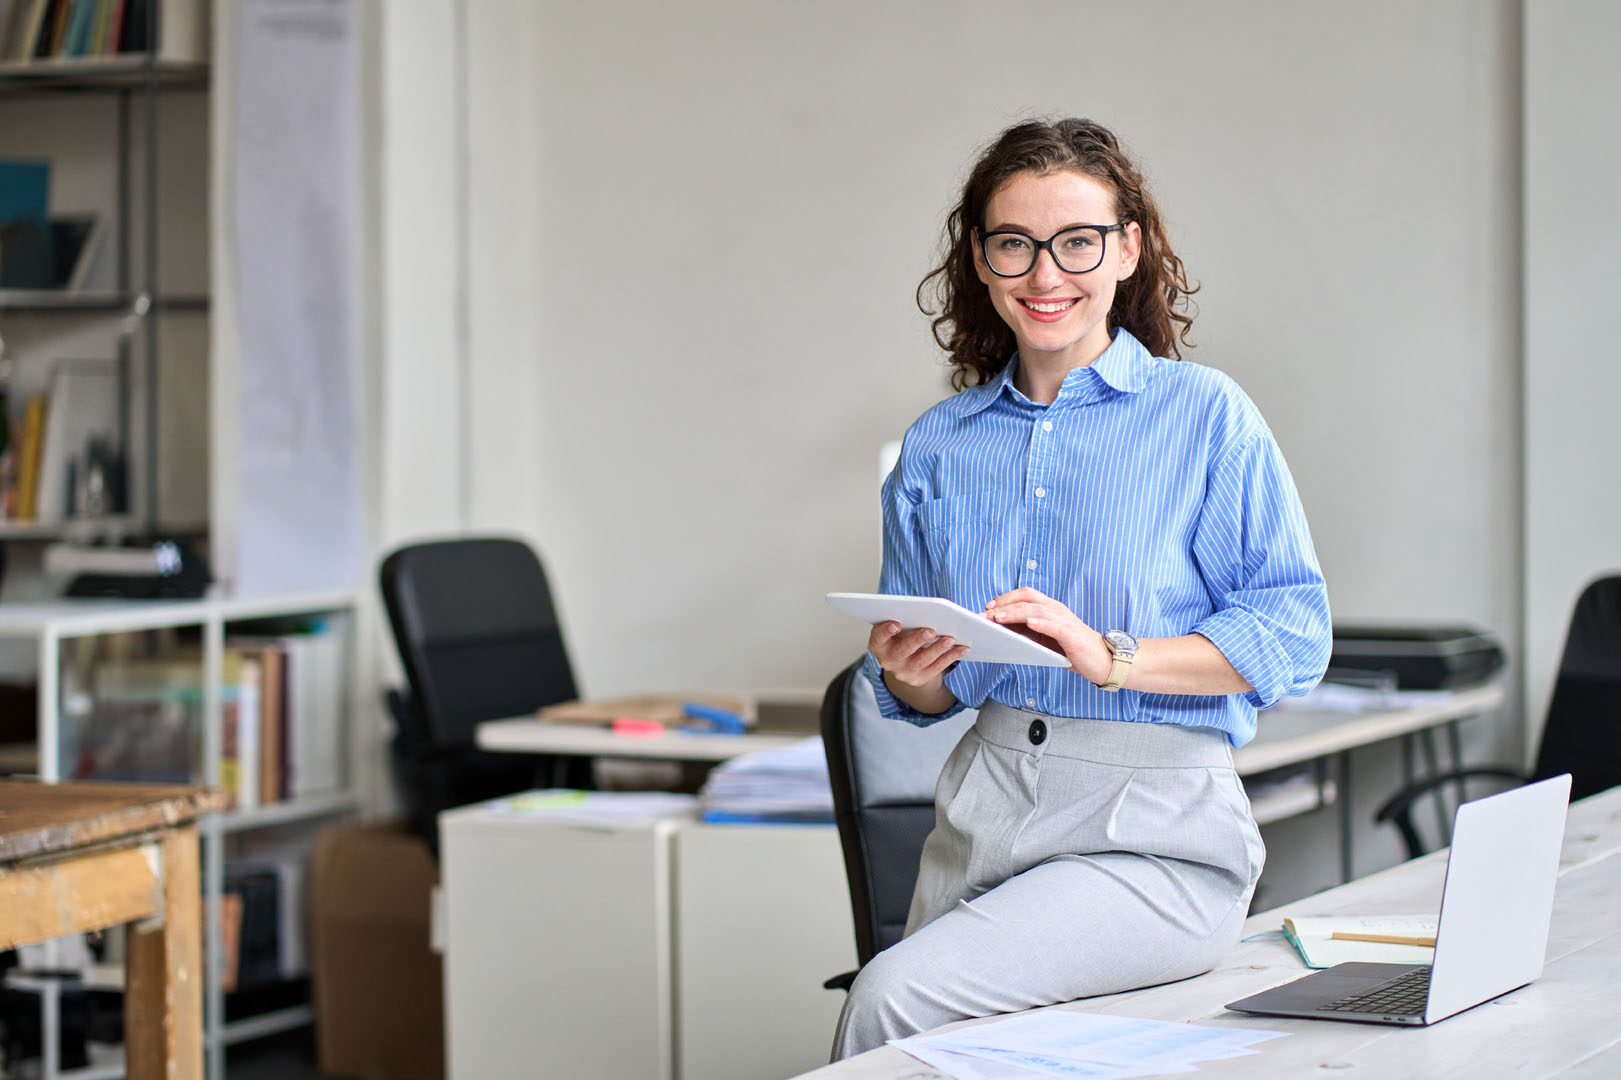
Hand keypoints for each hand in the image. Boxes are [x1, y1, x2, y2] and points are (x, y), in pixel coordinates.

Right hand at [868, 621, 969, 688]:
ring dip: (937, 649)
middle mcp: (888, 660)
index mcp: (879, 644)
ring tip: (950, 638)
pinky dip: (950, 657)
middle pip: (901, 651)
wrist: (904, 661)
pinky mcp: (919, 679)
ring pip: (921, 661)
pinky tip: (962, 648)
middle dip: (916, 640)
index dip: (885, 631)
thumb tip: (930, 610)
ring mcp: (903, 672)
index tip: (896, 624)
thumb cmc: (902, 635)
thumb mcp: (898, 627)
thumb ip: (905, 618)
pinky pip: (936, 668)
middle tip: (930, 630)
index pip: (878, 638)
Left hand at [984, 588, 1110, 682]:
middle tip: (985, 613)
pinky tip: (1029, 623)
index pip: (1024, 595)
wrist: (1103, 661)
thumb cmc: (1073, 650)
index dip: (1004, 598)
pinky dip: (1040, 623)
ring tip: (997, 617)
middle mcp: (1056, 609)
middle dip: (1003, 604)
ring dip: (1014, 612)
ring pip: (1035, 609)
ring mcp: (1064, 620)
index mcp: (1050, 608)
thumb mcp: (1046, 638)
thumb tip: (1002, 630)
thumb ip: (1028, 631)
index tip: (986, 607)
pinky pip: (1053, 625)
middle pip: (1026, 597)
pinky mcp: (1071, 634)